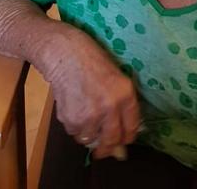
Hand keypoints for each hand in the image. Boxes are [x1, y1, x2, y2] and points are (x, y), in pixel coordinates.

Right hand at [38, 24, 140, 159]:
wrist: (64, 52)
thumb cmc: (91, 58)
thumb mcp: (116, 77)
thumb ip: (122, 103)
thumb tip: (123, 134)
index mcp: (125, 94)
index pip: (131, 128)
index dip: (127, 137)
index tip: (123, 140)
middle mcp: (110, 107)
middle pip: (112, 140)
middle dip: (108, 145)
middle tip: (103, 144)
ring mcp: (90, 115)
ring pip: (91, 139)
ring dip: (88, 132)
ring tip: (84, 112)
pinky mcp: (71, 119)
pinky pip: (74, 132)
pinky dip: (74, 125)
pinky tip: (74, 106)